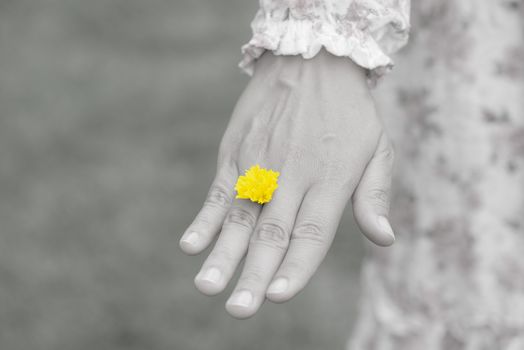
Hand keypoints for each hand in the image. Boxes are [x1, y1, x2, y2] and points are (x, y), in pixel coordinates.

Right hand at [180, 49, 394, 318]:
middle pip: (272, 233)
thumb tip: (385, 238)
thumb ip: (375, 194)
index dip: (296, 266)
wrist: (311, 57)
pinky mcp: (236, 152)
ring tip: (208, 286)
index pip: (311, 233)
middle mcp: (291, 174)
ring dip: (223, 253)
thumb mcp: (377, 146)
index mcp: (330, 178)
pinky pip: (218, 190)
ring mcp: (259, 163)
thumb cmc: (349, 110)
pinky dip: (204, 219)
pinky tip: (191, 244)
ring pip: (239, 216)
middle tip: (239, 309)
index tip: (277, 295)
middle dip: (254, 273)